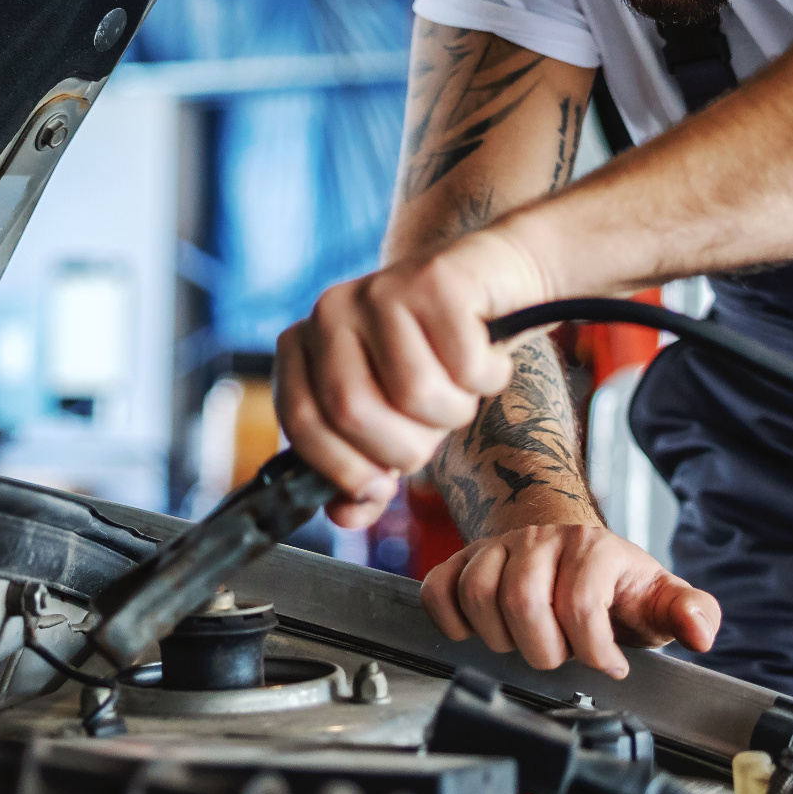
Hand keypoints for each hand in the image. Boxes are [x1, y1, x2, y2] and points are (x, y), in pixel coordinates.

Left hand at [275, 228, 554, 524]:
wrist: (491, 283)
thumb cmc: (433, 359)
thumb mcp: (392, 423)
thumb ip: (363, 474)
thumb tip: (344, 514)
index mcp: (303, 346)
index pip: (301, 422)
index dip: (343, 468)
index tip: (380, 484)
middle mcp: (330, 311)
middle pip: (352, 411)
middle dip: (404, 447)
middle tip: (430, 433)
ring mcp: (379, 289)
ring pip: (415, 392)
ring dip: (455, 411)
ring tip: (461, 390)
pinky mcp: (434, 279)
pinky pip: (466, 364)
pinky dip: (489, 377)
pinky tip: (486, 358)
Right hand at [422, 522, 718, 678]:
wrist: (570, 547)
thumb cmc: (614, 584)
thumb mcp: (658, 597)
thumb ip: (690, 612)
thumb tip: (701, 633)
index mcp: (595, 548)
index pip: (579, 605)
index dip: (594, 651)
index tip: (609, 665)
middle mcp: (543, 539)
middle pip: (521, 600)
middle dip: (543, 649)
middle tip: (562, 656)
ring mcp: (500, 547)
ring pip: (478, 592)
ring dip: (500, 636)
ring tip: (526, 643)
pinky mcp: (465, 559)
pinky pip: (441, 589)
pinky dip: (453, 620)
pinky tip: (479, 632)